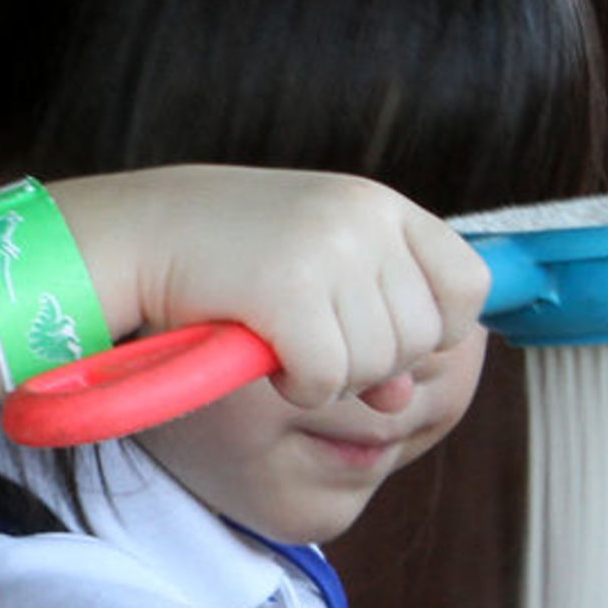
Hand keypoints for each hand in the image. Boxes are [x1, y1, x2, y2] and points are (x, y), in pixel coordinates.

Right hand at [58, 166, 489, 409]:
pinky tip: (263, 361)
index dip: (433, 329)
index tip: (375, 335)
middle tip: (307, 343)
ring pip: (375, 367)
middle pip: (420, 339)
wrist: (138, 234)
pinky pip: (326, 379)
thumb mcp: (308, 277)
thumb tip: (401, 403)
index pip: (468, 286)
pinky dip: (296, 387)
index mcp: (379, 205)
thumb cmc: (220, 259)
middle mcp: (366, 220)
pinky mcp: (289, 289)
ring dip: (326, 377)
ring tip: (278, 343)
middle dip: (368, 363)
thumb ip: (366, 327)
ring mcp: (330, 251)